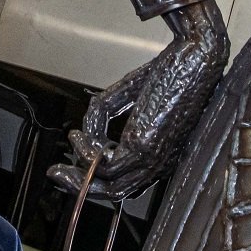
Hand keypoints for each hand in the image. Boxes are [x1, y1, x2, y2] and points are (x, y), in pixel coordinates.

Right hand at [51, 0, 231, 200]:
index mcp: (161, 155)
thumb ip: (104, 115)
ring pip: (110, 185)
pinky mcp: (144, 147)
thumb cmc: (172, 72)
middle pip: (115, 193)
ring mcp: (153, 159)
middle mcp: (159, 164)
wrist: (195, 57)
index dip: (96, 177)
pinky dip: (86, 151)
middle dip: (80, 185)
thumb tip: (85, 130)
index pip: (126, 181)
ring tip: (72, 138)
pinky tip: (80, 133)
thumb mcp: (130, 97)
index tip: (73, 163)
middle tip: (56, 173)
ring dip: (81, 166)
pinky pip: (106, 163)